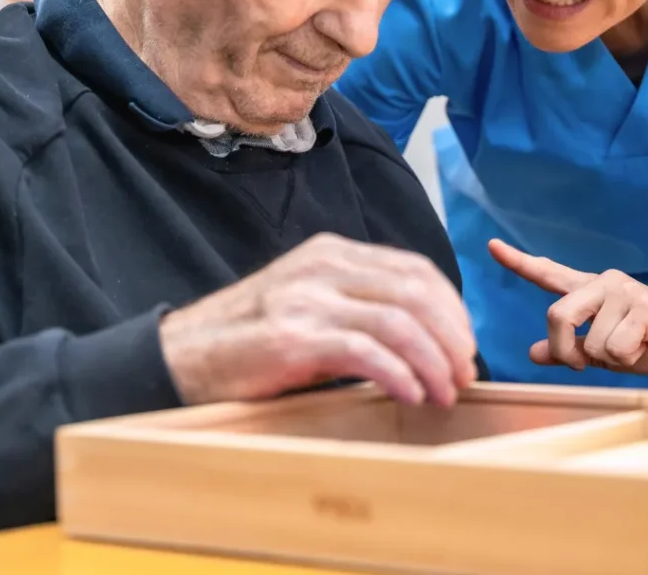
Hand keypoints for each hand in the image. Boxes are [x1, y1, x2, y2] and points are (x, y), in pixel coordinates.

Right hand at [160, 233, 477, 407]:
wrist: (181, 357)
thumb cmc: (253, 338)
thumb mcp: (310, 302)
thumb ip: (359, 304)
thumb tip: (426, 337)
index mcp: (333, 252)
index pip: (414, 268)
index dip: (451, 306)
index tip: (465, 342)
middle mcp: (324, 266)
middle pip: (415, 291)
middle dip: (452, 335)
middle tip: (466, 371)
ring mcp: (308, 298)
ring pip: (398, 321)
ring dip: (434, 361)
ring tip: (448, 392)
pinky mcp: (293, 337)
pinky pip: (365, 351)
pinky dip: (399, 374)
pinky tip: (412, 395)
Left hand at [489, 239, 647, 374]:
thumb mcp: (606, 352)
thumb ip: (572, 349)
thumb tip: (534, 352)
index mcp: (592, 291)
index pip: (550, 273)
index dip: (519, 262)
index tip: (492, 246)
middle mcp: (604, 282)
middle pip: (556, 315)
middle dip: (567, 351)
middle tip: (585, 364)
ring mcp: (624, 291)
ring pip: (589, 342)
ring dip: (608, 360)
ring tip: (634, 349)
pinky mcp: (644, 307)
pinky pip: (615, 347)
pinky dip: (628, 360)